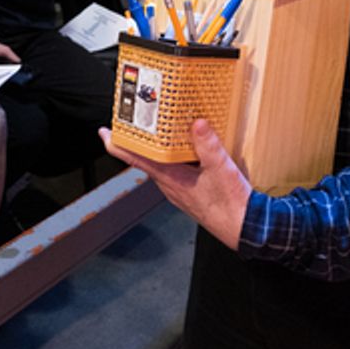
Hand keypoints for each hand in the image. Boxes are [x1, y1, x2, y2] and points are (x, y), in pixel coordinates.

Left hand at [100, 119, 251, 249]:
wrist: (245, 228)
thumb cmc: (231, 206)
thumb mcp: (221, 170)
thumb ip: (208, 146)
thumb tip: (197, 124)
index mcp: (171, 179)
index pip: (137, 159)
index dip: (118, 145)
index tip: (105, 132)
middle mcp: (171, 185)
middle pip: (147, 158)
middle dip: (140, 140)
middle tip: (134, 120)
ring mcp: (180, 189)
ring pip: (163, 164)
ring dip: (159, 147)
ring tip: (159, 128)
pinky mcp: (191, 191)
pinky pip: (177, 169)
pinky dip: (176, 155)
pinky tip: (188, 147)